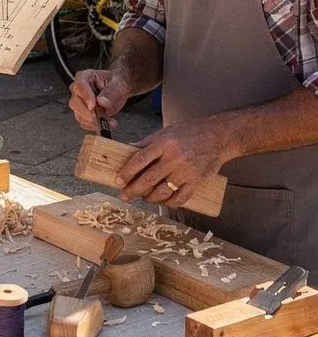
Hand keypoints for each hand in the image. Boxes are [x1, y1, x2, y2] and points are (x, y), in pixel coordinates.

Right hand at [69, 67, 130, 131]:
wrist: (118, 91)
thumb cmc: (116, 84)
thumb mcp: (118, 84)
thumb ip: (111, 92)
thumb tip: (102, 101)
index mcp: (85, 77)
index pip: (80, 85)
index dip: (85, 96)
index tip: (93, 105)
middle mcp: (78, 90)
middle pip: (75, 103)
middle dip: (88, 112)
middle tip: (100, 116)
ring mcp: (79, 103)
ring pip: (79, 115)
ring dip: (94, 121)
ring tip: (109, 121)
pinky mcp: (83, 114)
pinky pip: (85, 123)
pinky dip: (97, 126)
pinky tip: (108, 123)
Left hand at [115, 119, 230, 206]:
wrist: (218, 136)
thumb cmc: (190, 132)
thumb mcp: (166, 132)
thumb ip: (147, 143)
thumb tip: (127, 149)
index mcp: (165, 143)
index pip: (140, 159)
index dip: (127, 172)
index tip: (118, 181)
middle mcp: (175, 158)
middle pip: (148, 179)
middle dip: (133, 190)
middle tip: (124, 196)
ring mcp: (186, 172)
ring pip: (162, 192)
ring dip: (150, 198)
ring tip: (144, 198)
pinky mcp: (197, 181)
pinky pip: (180, 198)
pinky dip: (169, 203)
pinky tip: (163, 202)